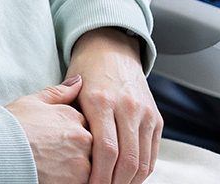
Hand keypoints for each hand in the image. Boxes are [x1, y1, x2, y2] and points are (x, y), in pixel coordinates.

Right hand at [6, 76, 91, 183]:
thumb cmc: (11, 126)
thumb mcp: (32, 102)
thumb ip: (59, 92)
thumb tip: (79, 80)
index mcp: (73, 116)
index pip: (84, 126)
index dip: (69, 134)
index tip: (55, 140)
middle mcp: (83, 137)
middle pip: (90, 147)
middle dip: (76, 152)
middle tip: (53, 155)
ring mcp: (82, 162)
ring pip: (89, 167)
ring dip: (76, 168)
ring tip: (54, 167)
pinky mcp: (77, 182)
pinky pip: (84, 181)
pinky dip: (73, 179)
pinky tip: (55, 175)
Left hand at [68, 28, 161, 183]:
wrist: (111, 49)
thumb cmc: (85, 72)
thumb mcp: (70, 91)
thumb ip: (70, 120)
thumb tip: (64, 155)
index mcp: (101, 101)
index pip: (106, 150)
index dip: (99, 176)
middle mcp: (127, 107)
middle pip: (127, 160)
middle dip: (114, 183)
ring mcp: (145, 113)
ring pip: (143, 161)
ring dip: (129, 182)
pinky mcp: (156, 118)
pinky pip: (152, 154)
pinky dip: (142, 171)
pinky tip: (128, 178)